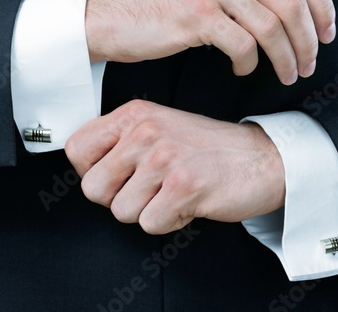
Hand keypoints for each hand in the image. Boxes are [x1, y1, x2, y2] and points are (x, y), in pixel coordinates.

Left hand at [65, 100, 284, 233]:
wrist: (261, 158)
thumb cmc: (205, 148)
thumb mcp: (157, 127)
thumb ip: (119, 141)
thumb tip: (82, 168)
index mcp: (133, 114)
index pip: (76, 149)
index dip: (89, 171)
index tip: (114, 175)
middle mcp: (145, 131)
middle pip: (93, 188)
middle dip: (118, 199)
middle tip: (147, 190)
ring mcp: (164, 158)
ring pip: (121, 211)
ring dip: (147, 212)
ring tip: (171, 193)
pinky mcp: (184, 186)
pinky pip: (150, 223)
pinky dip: (168, 222)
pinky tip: (187, 202)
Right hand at [85, 0, 335, 84]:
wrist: (108, 11)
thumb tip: (294, 6)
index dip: (323, 6)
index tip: (327, 33)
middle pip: (293, 1)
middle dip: (309, 40)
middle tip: (308, 63)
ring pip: (272, 26)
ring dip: (286, 58)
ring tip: (285, 73)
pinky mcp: (196, 15)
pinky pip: (243, 45)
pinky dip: (249, 63)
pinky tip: (241, 68)